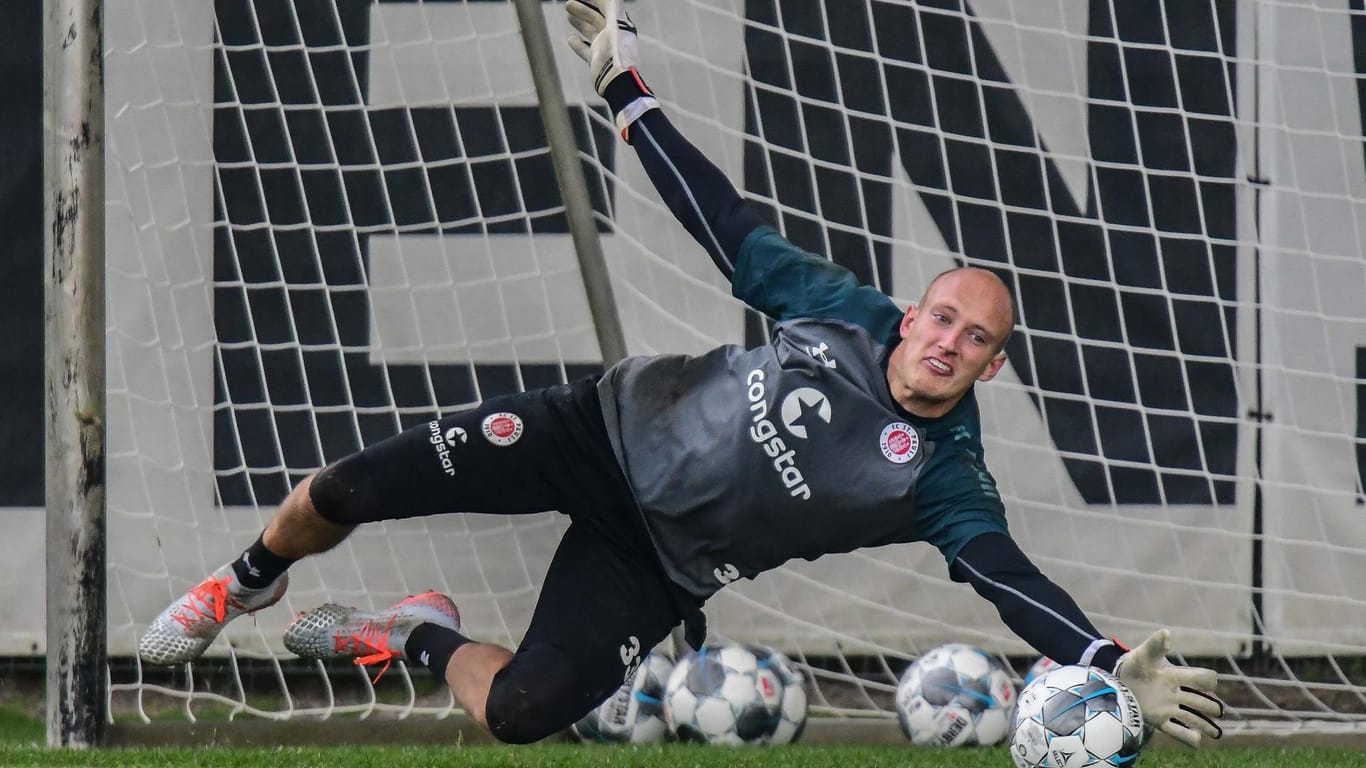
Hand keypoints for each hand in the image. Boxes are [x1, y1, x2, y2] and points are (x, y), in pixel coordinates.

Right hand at [566, 0, 640, 94]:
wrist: (616, 80)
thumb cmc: (617, 51)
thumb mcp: (615, 24)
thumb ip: (612, 6)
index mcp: (620, 26)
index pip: (608, 8)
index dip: (597, 1)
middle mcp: (613, 36)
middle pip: (597, 19)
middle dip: (583, 10)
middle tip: (567, 3)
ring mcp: (604, 49)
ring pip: (590, 32)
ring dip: (580, 23)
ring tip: (568, 15)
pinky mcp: (596, 61)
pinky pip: (586, 50)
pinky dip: (578, 44)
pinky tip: (570, 38)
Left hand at [1114, 628, 1224, 747]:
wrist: (1118, 677)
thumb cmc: (1135, 663)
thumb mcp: (1145, 653)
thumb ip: (1156, 644)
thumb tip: (1166, 633)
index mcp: (1175, 676)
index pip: (1199, 678)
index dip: (1207, 680)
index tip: (1211, 682)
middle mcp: (1176, 693)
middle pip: (1200, 701)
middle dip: (1211, 706)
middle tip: (1220, 711)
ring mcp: (1168, 707)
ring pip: (1192, 717)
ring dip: (1205, 725)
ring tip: (1217, 733)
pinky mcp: (1159, 719)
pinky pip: (1176, 731)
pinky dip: (1187, 737)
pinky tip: (1197, 741)